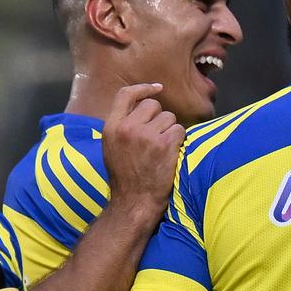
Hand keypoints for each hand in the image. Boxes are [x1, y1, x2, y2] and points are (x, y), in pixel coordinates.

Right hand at [100, 83, 182, 216]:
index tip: (157, 88)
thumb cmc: (126, 178)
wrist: (134, 202)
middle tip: (158, 138)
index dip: (143, 88)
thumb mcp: (112, 148)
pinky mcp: (164, 145)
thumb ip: (122, 126)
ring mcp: (145, 136)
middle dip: (160, 118)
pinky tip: (172, 154)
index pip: (126, 95)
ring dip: (171, 131)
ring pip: (169, 117)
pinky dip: (180, 141)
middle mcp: (127, 128)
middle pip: (153, 105)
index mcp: (111, 127)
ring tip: (162, 151)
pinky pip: (179, 130)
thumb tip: (141, 108)